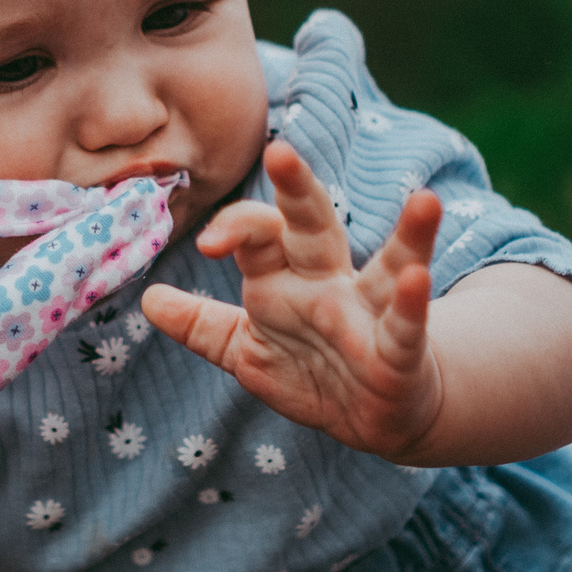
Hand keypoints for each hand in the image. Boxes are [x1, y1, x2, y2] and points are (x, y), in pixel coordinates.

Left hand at [142, 140, 446, 458]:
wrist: (372, 420)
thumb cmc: (310, 373)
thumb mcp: (245, 352)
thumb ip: (201, 326)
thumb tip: (148, 299)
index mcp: (286, 280)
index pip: (260, 234)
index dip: (235, 229)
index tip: (208, 243)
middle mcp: (330, 285)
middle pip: (315, 227)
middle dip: (299, 190)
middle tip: (280, 151)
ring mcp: (370, 316)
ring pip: (388, 264)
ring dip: (407, 235)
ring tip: (424, 199)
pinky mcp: (400, 354)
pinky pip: (406, 326)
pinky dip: (411, 303)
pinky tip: (416, 277)